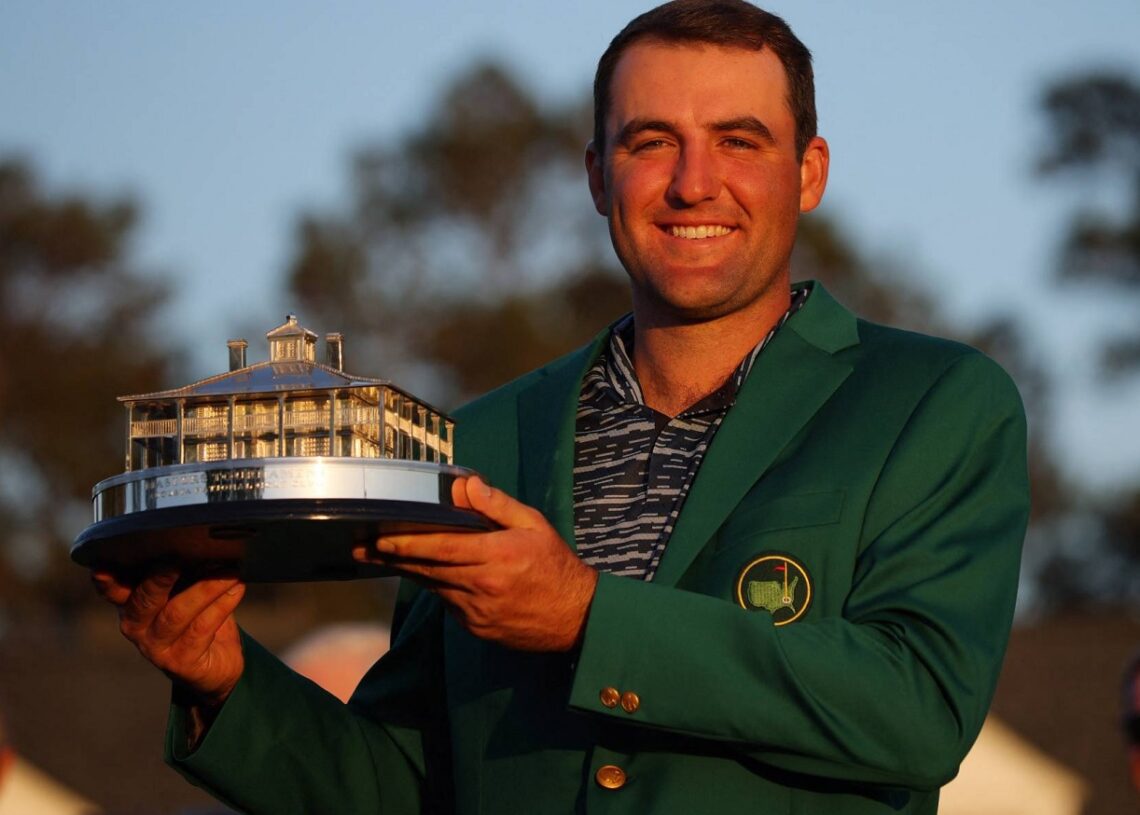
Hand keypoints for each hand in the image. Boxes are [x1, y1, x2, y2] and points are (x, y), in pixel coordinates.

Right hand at [92, 568, 245, 705]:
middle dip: (161, 578)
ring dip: (206, 588)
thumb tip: (200, 540)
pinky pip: (202, 628)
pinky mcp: (181, 662)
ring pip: (177, 613)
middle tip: (178, 560)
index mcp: (131, 602)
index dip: (106, 580)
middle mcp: (136, 625)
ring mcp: (156, 646)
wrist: (217, 663)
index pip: (113, 589)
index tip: (102, 568)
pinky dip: (222, 605)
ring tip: (230, 571)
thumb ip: (183, 569)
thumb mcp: (186, 589)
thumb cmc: (198, 615)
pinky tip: (236, 588)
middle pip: (144, 599)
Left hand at [354, 476, 597, 651]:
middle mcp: (482, 586)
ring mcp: (477, 611)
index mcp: (496, 556)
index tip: (380, 538)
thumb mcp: (533, 525)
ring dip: (409, 572)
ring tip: (382, 557)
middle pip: (427, 569)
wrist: (575, 617)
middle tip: (362, 548)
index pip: (441, 548)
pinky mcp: (476, 627)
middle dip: (392, 557)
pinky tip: (428, 575)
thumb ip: (498, 505)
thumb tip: (466, 485)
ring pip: (434, 587)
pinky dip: (437, 587)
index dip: (407, 543)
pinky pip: (448, 603)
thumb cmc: (555, 565)